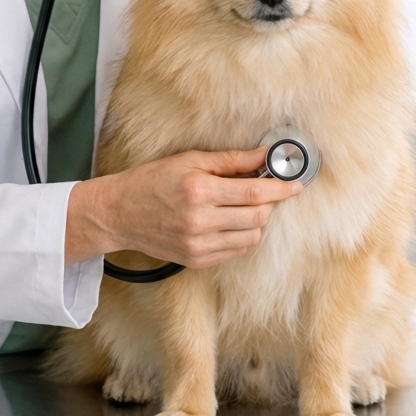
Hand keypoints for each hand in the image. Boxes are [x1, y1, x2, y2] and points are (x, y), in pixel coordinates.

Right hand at [65, 149, 300, 267]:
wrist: (120, 213)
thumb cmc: (153, 180)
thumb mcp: (190, 160)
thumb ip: (231, 160)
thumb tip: (264, 155)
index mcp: (199, 191)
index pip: (253, 194)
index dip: (279, 189)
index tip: (295, 184)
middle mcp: (200, 221)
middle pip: (257, 217)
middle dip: (269, 204)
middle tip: (265, 191)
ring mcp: (198, 245)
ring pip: (250, 236)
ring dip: (255, 220)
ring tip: (241, 206)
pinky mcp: (196, 260)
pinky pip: (235, 250)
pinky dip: (241, 235)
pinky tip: (228, 222)